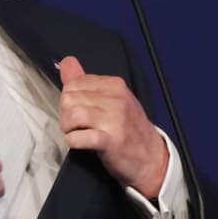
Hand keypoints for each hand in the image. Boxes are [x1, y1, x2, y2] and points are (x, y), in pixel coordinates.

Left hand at [59, 55, 167, 197]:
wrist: (151, 157)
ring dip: (68, 128)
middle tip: (77, 125)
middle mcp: (116, 99)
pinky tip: (80, 142)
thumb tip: (67, 61)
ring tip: (78, 133)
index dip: (68, 99)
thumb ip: (85, 81)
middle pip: (68, 99)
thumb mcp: (111, 99)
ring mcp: (115, 120)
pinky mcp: (112, 141)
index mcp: (115, 85)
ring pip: (72, 115)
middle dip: (65, 114)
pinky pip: (79, 137)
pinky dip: (73, 141)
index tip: (79, 110)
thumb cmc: (128, 128)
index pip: (73, 83)